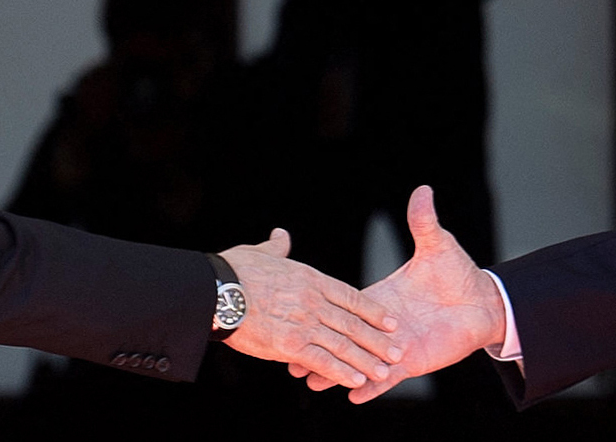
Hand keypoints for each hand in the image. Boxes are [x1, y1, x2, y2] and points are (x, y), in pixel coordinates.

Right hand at [220, 228, 402, 389]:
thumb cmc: (234, 270)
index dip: (372, 310)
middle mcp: (313, 301)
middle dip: (377, 340)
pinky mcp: (290, 345)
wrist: (216, 290)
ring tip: (385, 371)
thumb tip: (282, 235)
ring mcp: (304, 323)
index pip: (350, 296)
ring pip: (343, 344)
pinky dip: (341, 372)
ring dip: (366, 360)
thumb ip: (277, 247)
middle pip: (353, 323)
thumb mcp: (261, 252)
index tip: (389, 321)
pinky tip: (356, 381)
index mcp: (310, 279)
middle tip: (398, 351)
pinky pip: (322, 361)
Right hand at [292, 185, 506, 402]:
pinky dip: (372, 387)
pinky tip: (355, 395)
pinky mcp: (412, 363)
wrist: (483, 302)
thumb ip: (423, 222)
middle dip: (318, 346)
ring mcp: (395, 346)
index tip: (297, 312)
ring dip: (337, 372)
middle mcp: (383, 324)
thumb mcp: (437, 246)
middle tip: (291, 356)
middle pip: (343, 337)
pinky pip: (388, 379)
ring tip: (312, 381)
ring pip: (359, 361)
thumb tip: (423, 189)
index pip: (346, 305)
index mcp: (381, 296)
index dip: (322, 311)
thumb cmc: (457, 273)